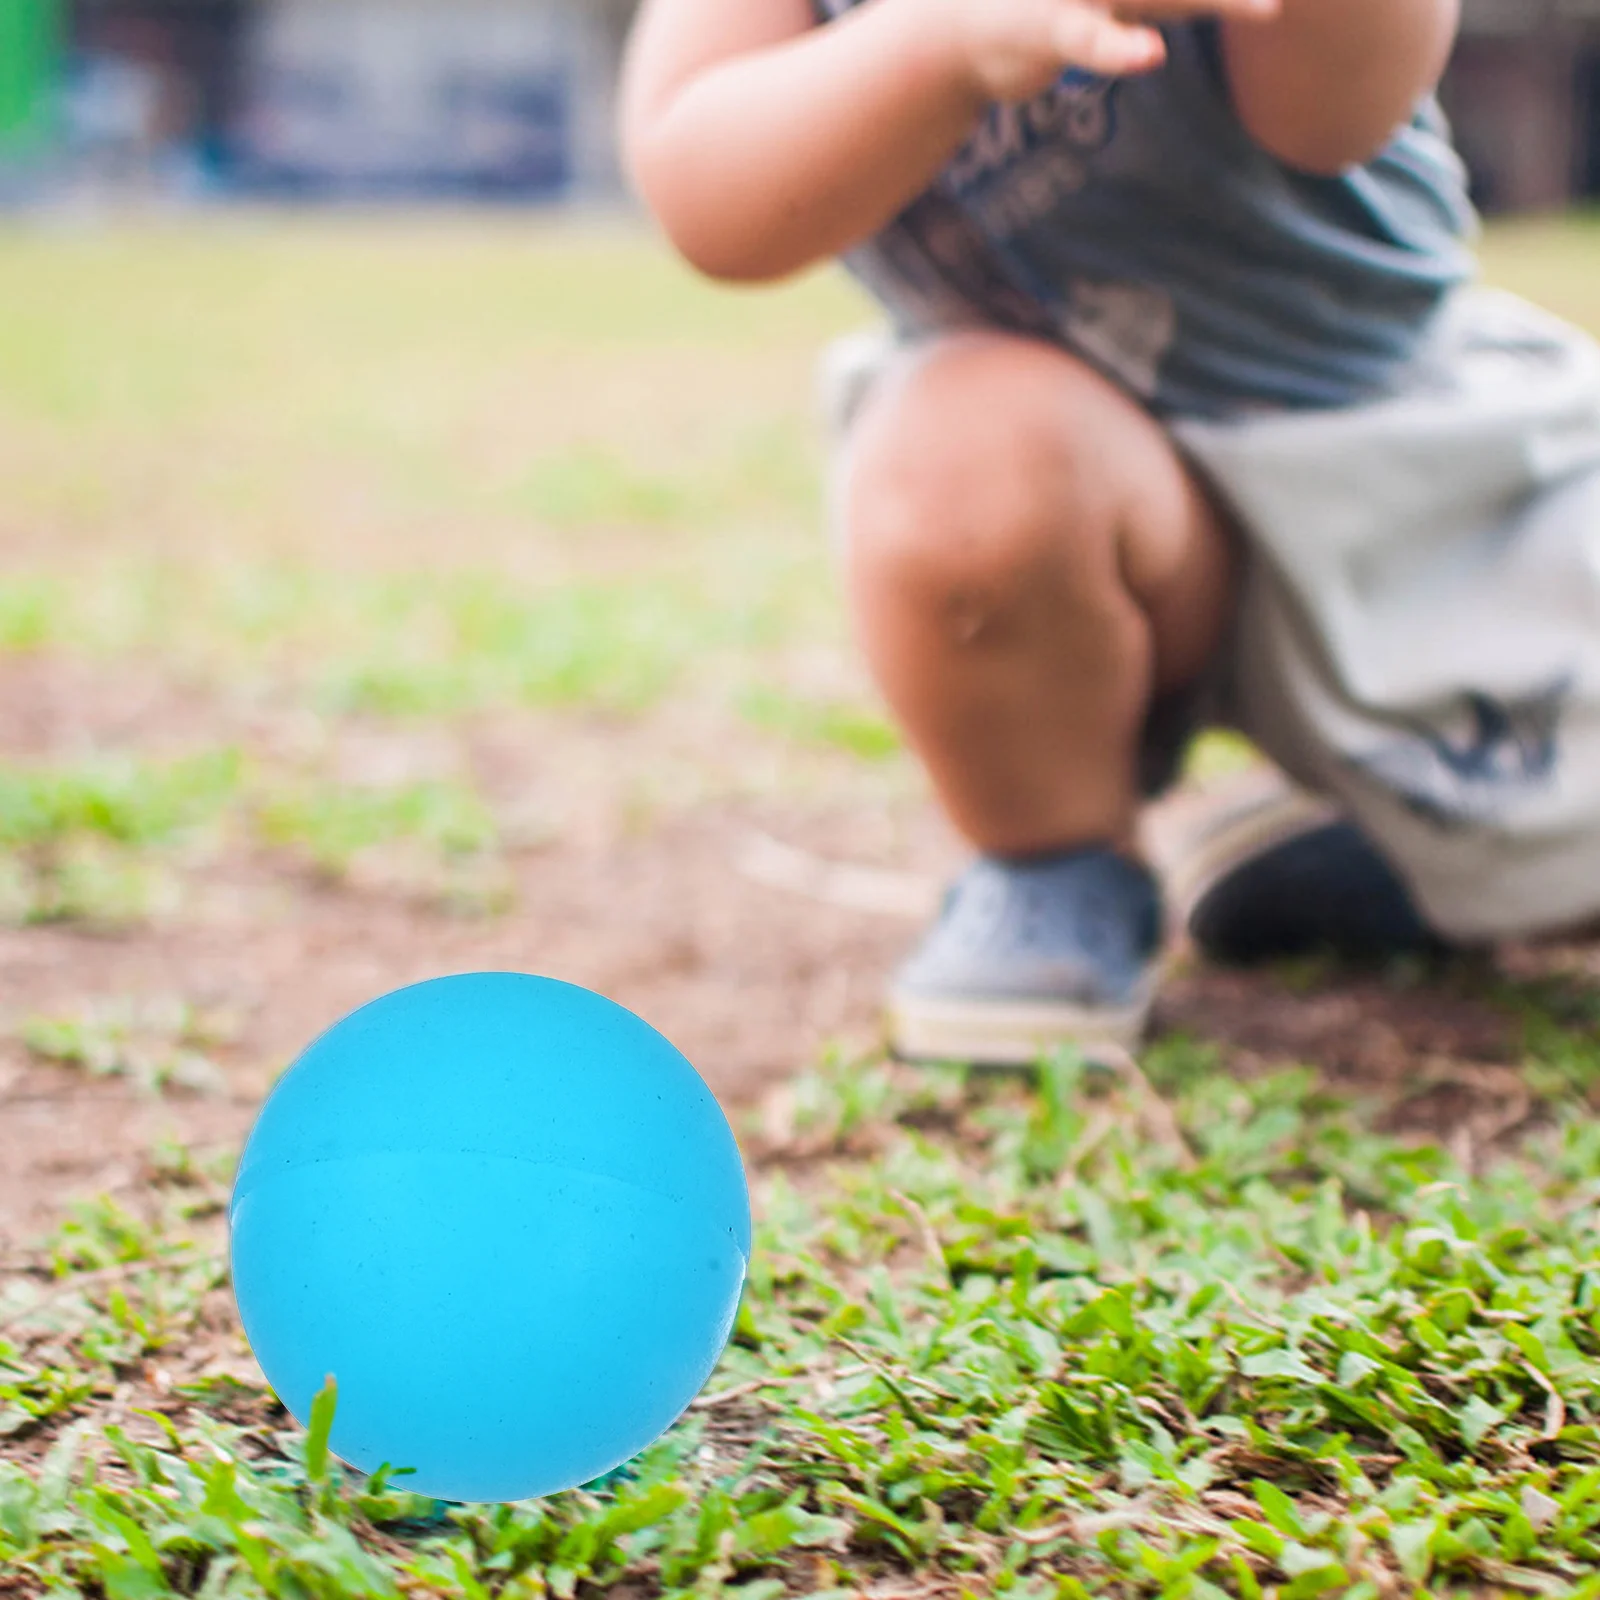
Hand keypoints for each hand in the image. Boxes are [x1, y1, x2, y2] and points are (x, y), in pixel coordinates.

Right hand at [927, 0, 1281, 104]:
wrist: (955, 34)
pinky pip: (1089, 40)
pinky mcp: (1050, 27)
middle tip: (1285, 5)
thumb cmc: (1037, 12)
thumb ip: (1161, 4)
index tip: (1280, 11)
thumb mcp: (1109, 8)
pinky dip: (1117, 50)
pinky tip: (1149, 59)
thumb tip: (1171, 25)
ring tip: (1269, 8)